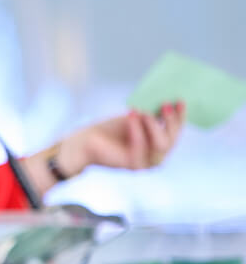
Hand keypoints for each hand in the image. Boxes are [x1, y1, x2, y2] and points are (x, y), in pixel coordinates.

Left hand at [23, 101, 185, 195]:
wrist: (83, 144)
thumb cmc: (108, 130)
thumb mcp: (133, 118)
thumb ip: (150, 113)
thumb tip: (168, 98)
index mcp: (158, 146)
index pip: (175, 132)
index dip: (180, 117)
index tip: (180, 99)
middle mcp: (156, 158)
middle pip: (171, 139)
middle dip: (171, 121)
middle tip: (165, 103)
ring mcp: (145, 163)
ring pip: (161, 145)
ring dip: (154, 124)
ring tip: (142, 109)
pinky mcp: (131, 165)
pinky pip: (141, 148)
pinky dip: (137, 130)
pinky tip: (132, 114)